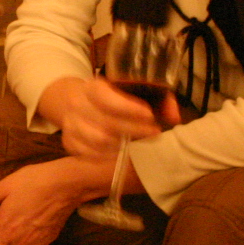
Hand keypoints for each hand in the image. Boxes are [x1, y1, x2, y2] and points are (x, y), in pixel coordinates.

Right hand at [40, 77, 174, 158]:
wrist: (75, 101)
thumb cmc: (112, 96)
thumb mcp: (133, 90)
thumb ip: (158, 100)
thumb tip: (175, 118)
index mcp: (93, 87)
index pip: (107, 98)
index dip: (128, 108)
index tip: (150, 115)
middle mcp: (78, 105)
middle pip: (105, 122)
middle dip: (134, 129)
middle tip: (154, 133)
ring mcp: (71, 125)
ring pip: (97, 141)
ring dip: (121, 145)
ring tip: (137, 144)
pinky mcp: (69, 142)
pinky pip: (88, 154)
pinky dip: (106, 156)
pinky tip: (120, 153)